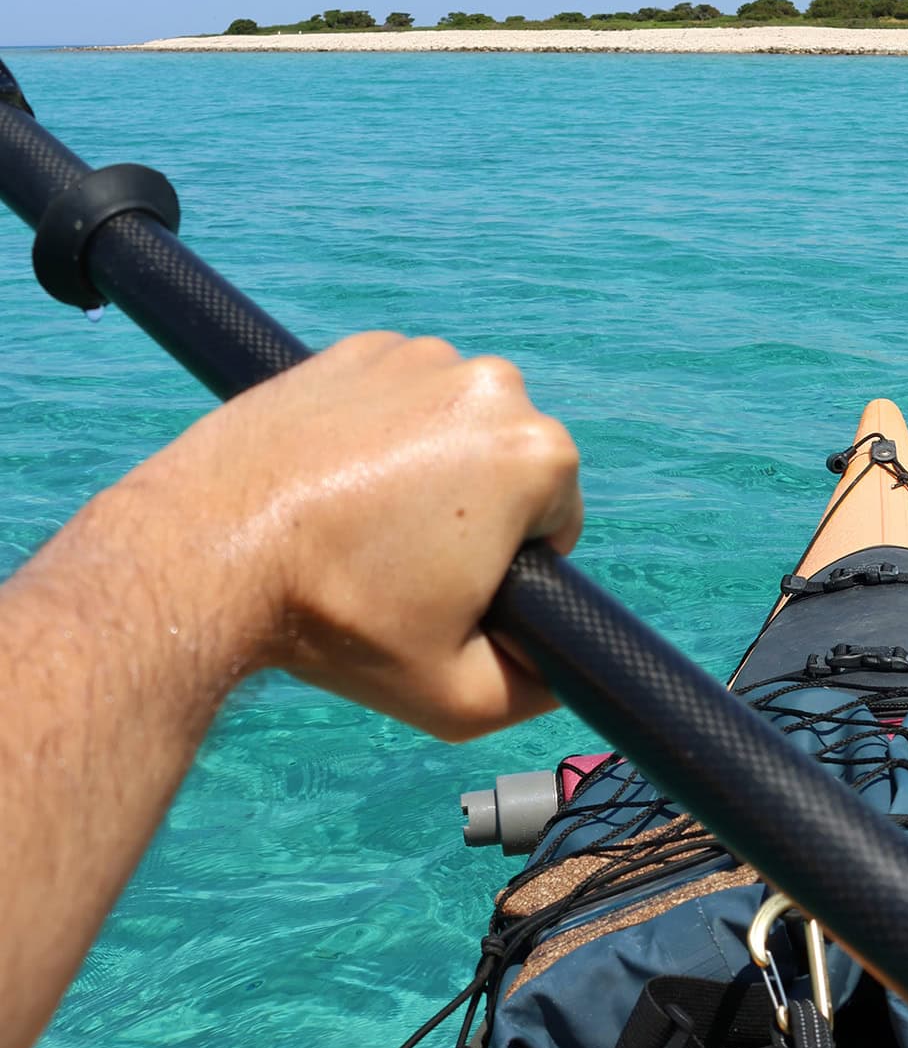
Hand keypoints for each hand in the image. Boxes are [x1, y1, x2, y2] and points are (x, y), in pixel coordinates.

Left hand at [129, 332, 582, 737]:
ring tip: (357, 522)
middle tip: (395, 560)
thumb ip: (537, 692)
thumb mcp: (457, 697)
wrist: (205, 553)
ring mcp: (419, 357)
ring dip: (427, 467)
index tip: (444, 588)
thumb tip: (563, 671)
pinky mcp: (357, 350)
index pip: (557, 523)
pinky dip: (378, 433)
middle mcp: (492, 385)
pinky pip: (398, 397)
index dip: (509, 569)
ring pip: (454, 428)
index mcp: (536, 454)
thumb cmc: (336, 620)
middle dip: (472, 511)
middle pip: (508, 467)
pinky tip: (332, 481)